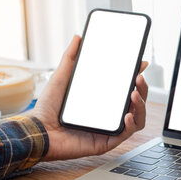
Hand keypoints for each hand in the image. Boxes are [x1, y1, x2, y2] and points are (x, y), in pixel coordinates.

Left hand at [32, 35, 148, 160]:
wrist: (37, 131)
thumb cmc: (47, 109)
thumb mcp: (61, 78)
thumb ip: (70, 57)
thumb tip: (78, 38)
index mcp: (101, 99)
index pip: (125, 87)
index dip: (136, 77)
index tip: (140, 64)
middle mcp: (108, 113)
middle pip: (136, 102)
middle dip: (143, 89)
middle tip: (139, 78)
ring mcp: (108, 128)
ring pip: (137, 119)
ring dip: (141, 106)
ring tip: (135, 95)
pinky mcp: (105, 142)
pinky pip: (125, 135)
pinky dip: (131, 125)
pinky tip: (127, 116)